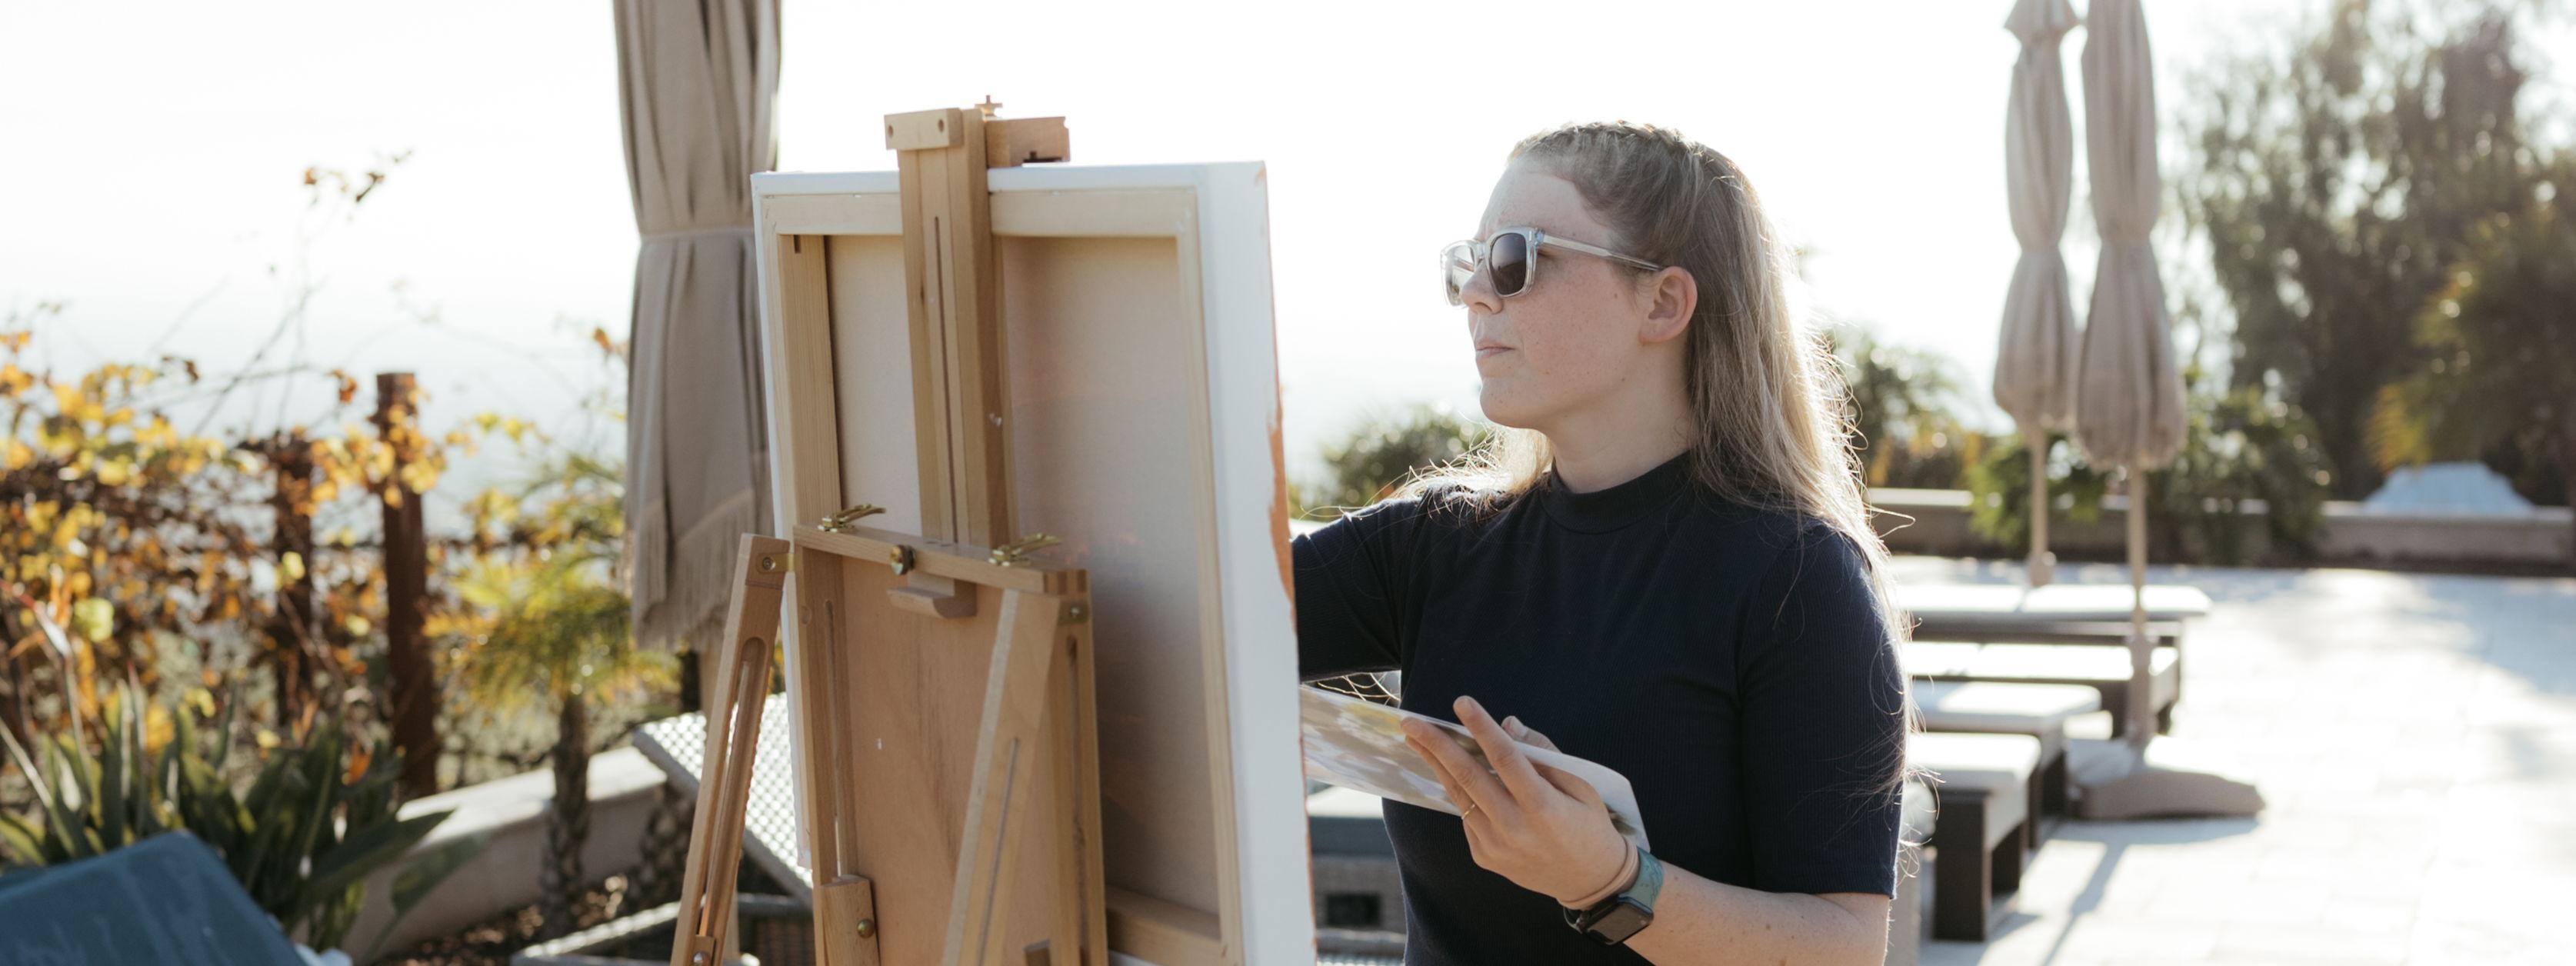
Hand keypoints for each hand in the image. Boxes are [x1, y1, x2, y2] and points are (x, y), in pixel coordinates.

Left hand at [1402, 695, 1630, 905]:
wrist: (1589, 880)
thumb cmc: (1588, 824)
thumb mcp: (1581, 784)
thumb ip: (1544, 753)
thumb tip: (1508, 725)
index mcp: (1543, 805)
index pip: (1506, 758)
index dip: (1482, 728)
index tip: (1462, 703)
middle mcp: (1514, 827)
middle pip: (1468, 777)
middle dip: (1436, 745)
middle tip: (1411, 721)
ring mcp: (1495, 845)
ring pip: (1460, 796)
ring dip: (1436, 765)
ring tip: (1415, 739)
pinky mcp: (1484, 857)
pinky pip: (1467, 817)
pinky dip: (1461, 793)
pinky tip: (1454, 775)